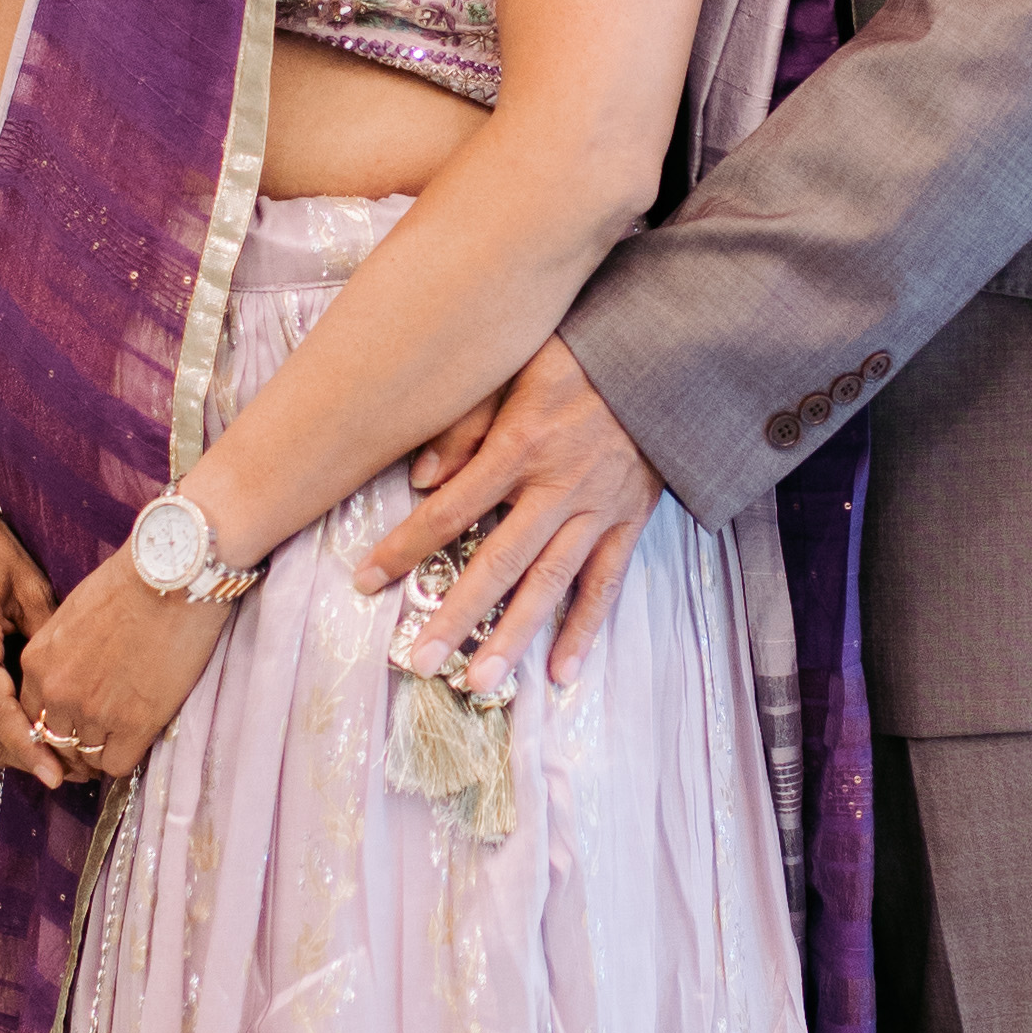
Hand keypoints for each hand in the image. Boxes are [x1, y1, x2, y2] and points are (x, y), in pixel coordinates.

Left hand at [11, 547, 229, 785]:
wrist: (174, 575)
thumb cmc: (132, 580)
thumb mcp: (75, 612)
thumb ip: (64, 651)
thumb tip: (77, 672)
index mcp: (39, 661)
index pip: (32, 714)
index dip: (54, 722)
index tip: (74, 721)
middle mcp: (58, 691)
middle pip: (54, 742)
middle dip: (73, 745)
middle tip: (98, 737)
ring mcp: (94, 711)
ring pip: (85, 758)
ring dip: (101, 750)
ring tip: (123, 735)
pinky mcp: (134, 723)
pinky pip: (116, 764)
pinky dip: (126, 756)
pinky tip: (140, 737)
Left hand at [355, 339, 661, 681]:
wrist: (665, 351)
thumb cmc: (580, 351)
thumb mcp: (514, 364)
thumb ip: (466, 420)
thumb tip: (421, 479)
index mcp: (521, 445)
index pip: (450, 509)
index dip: (405, 547)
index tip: (366, 580)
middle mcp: (559, 486)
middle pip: (498, 561)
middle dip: (455, 615)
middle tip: (418, 661)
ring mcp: (599, 508)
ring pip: (551, 582)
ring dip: (513, 636)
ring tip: (478, 681)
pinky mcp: (631, 520)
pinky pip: (607, 583)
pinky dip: (585, 629)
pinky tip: (560, 672)